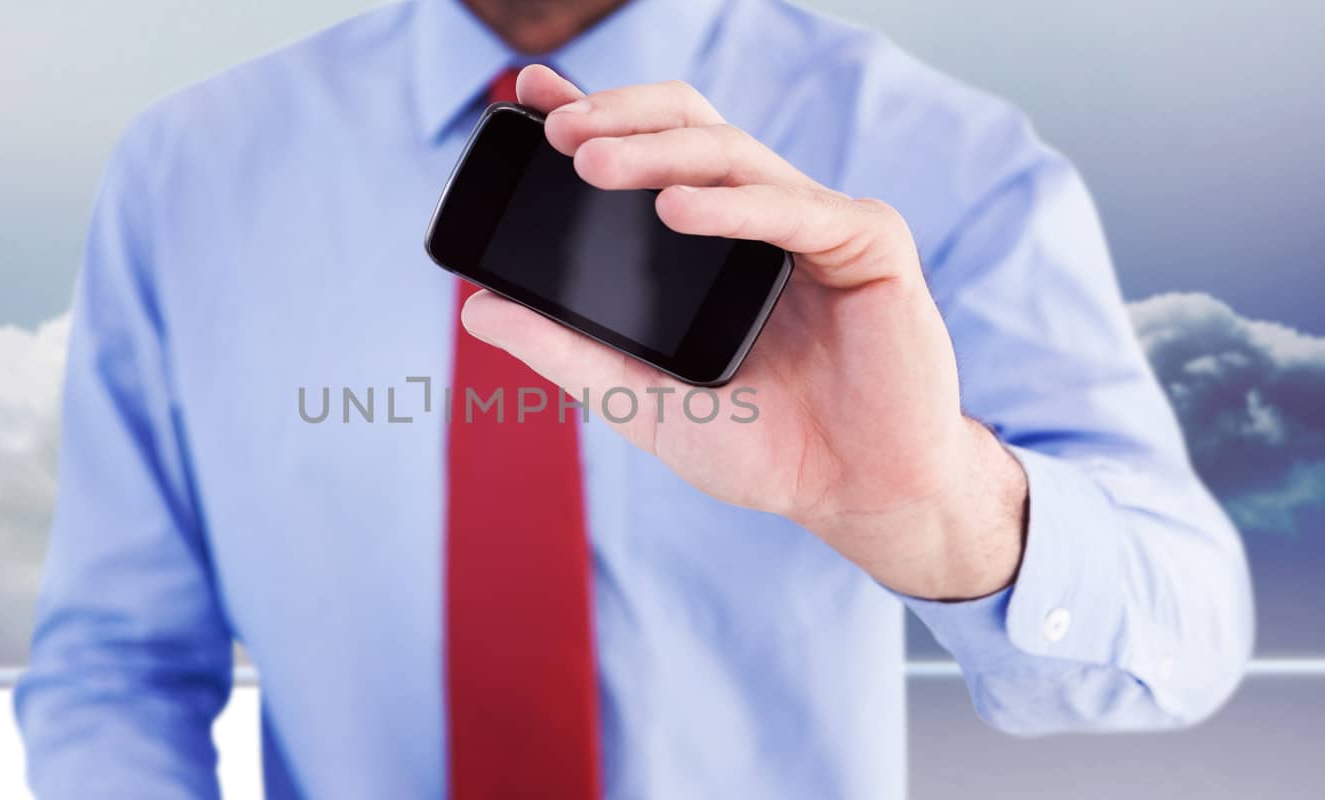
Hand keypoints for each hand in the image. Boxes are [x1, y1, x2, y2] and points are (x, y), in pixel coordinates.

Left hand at [462, 65, 1028, 599]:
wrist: (855, 497)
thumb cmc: (762, 446)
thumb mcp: (641, 399)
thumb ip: (566, 352)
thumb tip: (477, 310)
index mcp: (714, 237)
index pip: (650, 151)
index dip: (598, 113)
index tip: (532, 92)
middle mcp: (762, 215)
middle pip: (690, 125)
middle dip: (619, 116)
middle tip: (556, 130)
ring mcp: (817, 222)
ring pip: (731, 152)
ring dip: (655, 151)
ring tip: (590, 161)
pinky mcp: (869, 244)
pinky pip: (795, 207)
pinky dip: (730, 206)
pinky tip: (675, 208)